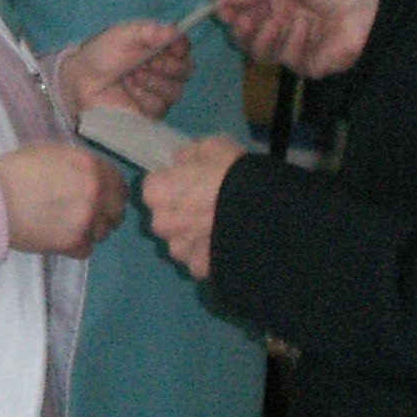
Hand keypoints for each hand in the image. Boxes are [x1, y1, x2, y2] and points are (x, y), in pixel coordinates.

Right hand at [0, 140, 124, 257]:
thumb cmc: (15, 170)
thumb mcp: (51, 152)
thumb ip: (78, 163)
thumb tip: (90, 173)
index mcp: (91, 166)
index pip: (118, 182)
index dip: (111, 191)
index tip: (102, 198)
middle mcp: (96, 191)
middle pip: (116, 209)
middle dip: (105, 213)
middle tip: (87, 216)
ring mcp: (87, 218)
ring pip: (103, 232)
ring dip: (90, 231)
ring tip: (67, 228)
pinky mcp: (74, 242)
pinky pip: (87, 250)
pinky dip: (75, 247)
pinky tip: (59, 239)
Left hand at [56, 19, 191, 119]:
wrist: (80, 80)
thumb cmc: (101, 54)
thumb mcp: (123, 34)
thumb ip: (148, 30)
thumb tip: (174, 30)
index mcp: (160, 47)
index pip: (184, 47)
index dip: (182, 47)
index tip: (173, 46)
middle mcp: (165, 70)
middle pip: (186, 70)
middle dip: (168, 66)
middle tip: (147, 62)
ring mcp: (159, 92)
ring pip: (175, 91)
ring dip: (151, 82)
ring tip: (129, 76)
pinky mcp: (150, 112)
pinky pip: (159, 106)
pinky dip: (142, 97)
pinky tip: (127, 90)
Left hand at [141, 134, 245, 276]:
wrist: (263, 214)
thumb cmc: (232, 174)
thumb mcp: (212, 146)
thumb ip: (189, 154)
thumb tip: (180, 161)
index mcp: (156, 192)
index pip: (153, 186)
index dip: (173, 183)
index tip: (191, 181)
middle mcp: (160, 223)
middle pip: (165, 217)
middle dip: (180, 212)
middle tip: (208, 204)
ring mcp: (179, 250)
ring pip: (181, 242)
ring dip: (194, 236)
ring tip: (220, 227)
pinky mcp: (199, 269)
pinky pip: (199, 261)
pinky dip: (209, 255)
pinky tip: (226, 244)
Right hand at [211, 0, 380, 78]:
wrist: (369, 9)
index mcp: (276, 1)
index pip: (244, 10)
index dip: (231, 11)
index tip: (221, 8)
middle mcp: (281, 25)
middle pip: (246, 35)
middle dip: (241, 28)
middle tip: (242, 20)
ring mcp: (292, 47)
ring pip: (260, 52)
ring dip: (262, 37)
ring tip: (274, 22)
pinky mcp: (305, 65)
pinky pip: (286, 60)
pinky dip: (292, 42)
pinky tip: (306, 29)